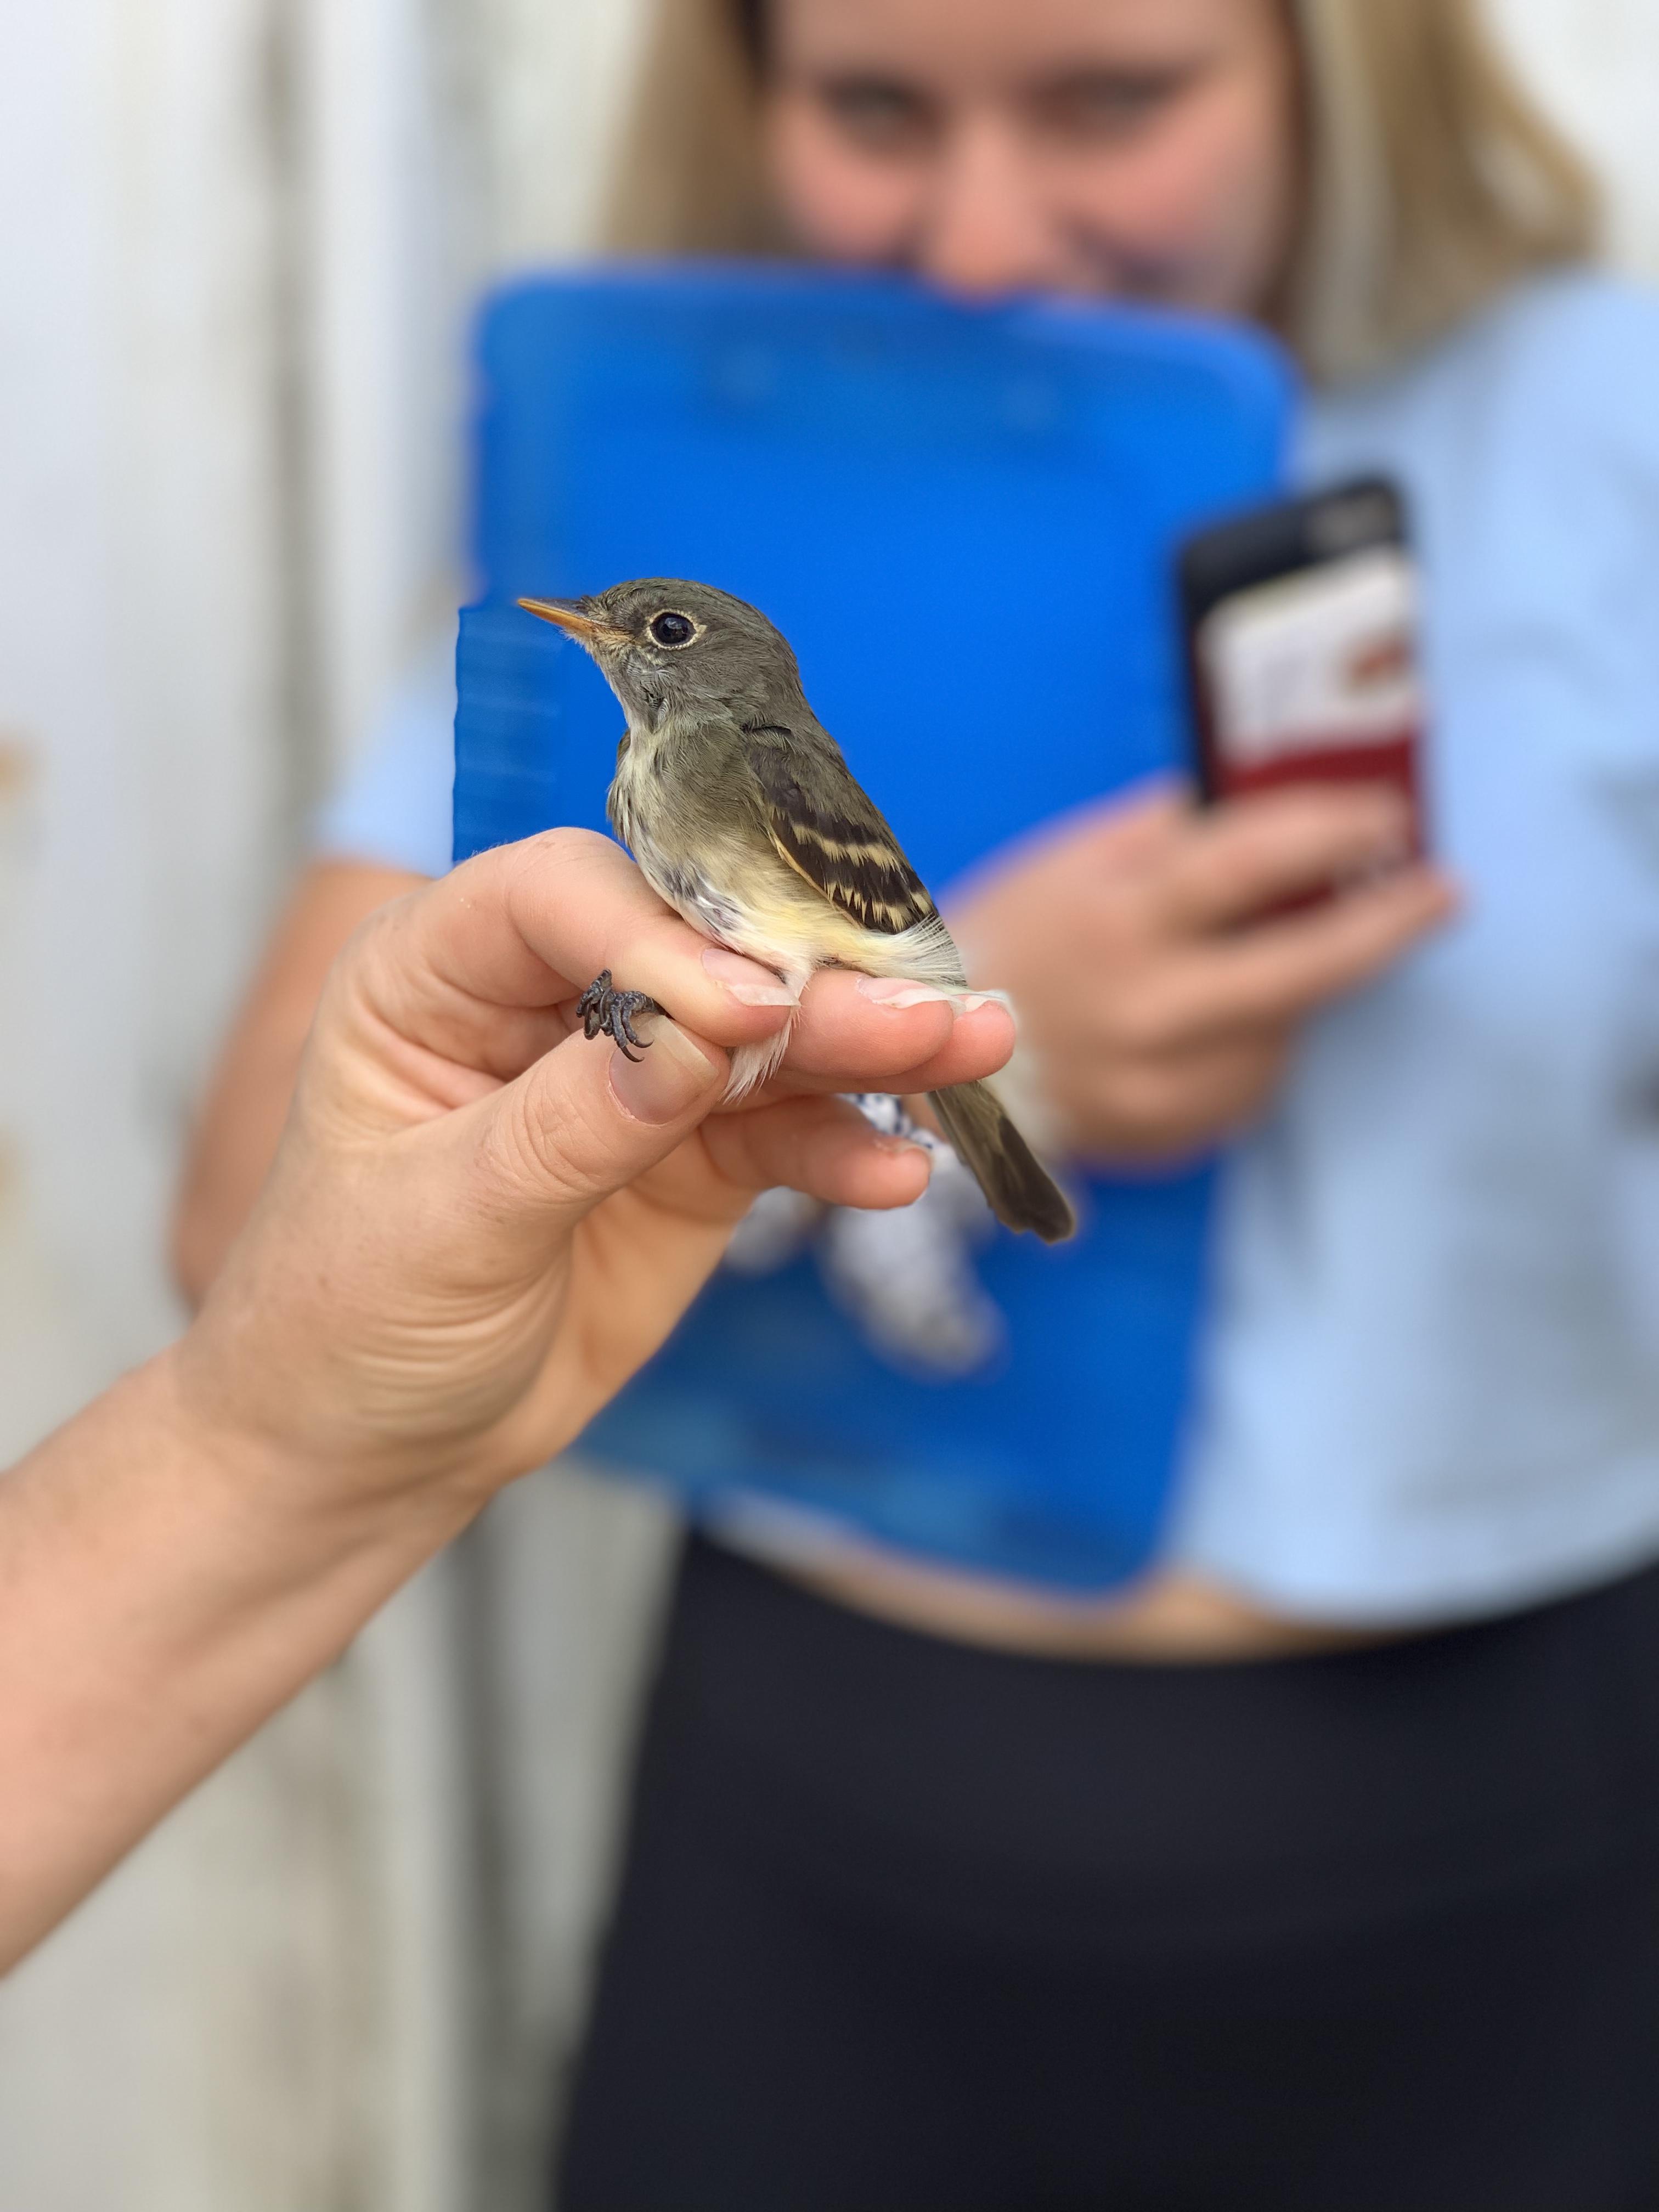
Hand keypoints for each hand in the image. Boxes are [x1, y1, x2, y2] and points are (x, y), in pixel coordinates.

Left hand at [176, 828, 1013, 1508]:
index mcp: (436, 972)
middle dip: (810, 985)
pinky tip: (899, 1172)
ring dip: (865, 1052)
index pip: (565, 898)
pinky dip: (842, 1152)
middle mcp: (542, 999)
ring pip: (763, 1039)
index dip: (666, 937)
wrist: (373, 1449)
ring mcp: (631, 1078)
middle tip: (926, 1009)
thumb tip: (701, 1034)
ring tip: (971, 1052)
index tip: (755, 1007)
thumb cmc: (349, 1320)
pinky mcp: (691, 1159)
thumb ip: (575, 1121)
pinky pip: (782, 1139)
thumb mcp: (445, 1222)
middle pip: (695, 953)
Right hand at [947, 781, 1455, 1162]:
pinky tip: (1200, 1025)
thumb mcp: (1068, 863)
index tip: (1388, 818)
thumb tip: (1268, 790)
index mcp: (1114, 920)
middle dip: (1386, 922)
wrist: (932, 1068)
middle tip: (1442, 893)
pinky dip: (1250, 1040)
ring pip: (1286, 1026)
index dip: (1333, 832)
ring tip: (1241, 962)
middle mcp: (1143, 1009)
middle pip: (1306, 965)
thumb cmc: (1011, 943)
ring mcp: (1160, 1082)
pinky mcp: (1169, 1133)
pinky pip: (1252, 1077)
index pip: (1252, 862)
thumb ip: (1166, 830)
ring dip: (1296, 985)